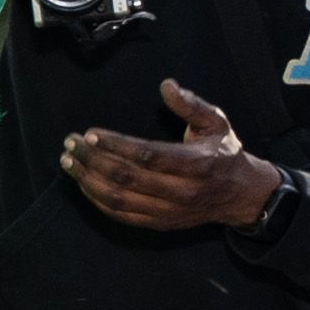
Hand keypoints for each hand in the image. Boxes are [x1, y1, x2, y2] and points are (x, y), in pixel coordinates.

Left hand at [61, 78, 277, 230]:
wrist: (241, 195)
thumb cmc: (224, 152)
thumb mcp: (216, 122)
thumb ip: (191, 104)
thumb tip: (166, 85)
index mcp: (197, 164)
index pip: (148, 156)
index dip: (116, 145)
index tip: (90, 134)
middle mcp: (182, 191)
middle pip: (127, 178)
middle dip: (93, 160)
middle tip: (70, 144)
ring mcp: (169, 211)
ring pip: (120, 199)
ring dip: (88, 181)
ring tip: (68, 162)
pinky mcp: (159, 224)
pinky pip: (122, 215)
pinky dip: (98, 200)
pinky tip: (83, 183)